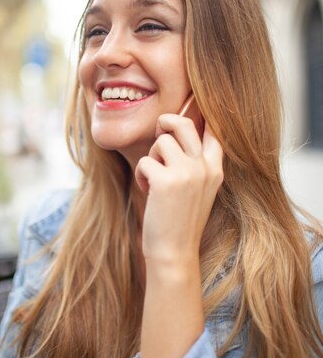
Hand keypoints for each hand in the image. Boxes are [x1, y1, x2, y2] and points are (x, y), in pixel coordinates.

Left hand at [135, 114, 222, 271]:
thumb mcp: (198, 191)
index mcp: (216, 169)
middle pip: (183, 123)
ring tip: (153, 179)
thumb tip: (174, 134)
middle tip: (159, 133)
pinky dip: (141, 175)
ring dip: (151, 157)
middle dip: (165, 123)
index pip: (214, 130)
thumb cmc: (180, 222)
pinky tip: (148, 192)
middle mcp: (205, 167)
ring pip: (161, 140)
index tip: (194, 104)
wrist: (174, 253)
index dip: (202, 115)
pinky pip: (145, 161)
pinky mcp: (167, 180)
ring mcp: (188, 172)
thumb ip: (194, 165)